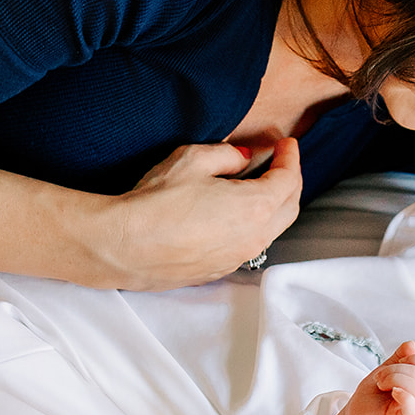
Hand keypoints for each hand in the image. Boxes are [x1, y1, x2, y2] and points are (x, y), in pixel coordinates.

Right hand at [107, 137, 302, 288]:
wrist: (123, 246)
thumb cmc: (156, 202)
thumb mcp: (192, 161)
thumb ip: (227, 155)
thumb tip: (243, 158)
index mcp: (256, 207)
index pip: (289, 180)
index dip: (291, 158)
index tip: (287, 144)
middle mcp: (254, 238)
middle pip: (289, 209)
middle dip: (291, 183)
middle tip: (281, 164)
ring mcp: (236, 258)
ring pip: (271, 231)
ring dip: (273, 208)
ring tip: (260, 188)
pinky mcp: (217, 271)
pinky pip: (247, 247)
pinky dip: (252, 227)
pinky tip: (235, 216)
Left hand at [314, 341, 414, 414]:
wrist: (357, 411)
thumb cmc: (373, 392)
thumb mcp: (385, 368)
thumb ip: (399, 356)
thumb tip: (412, 345)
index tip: (399, 362)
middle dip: (396, 368)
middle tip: (380, 377)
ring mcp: (413, 409)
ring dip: (393, 378)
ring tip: (380, 384)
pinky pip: (413, 409)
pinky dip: (403, 395)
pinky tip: (392, 392)